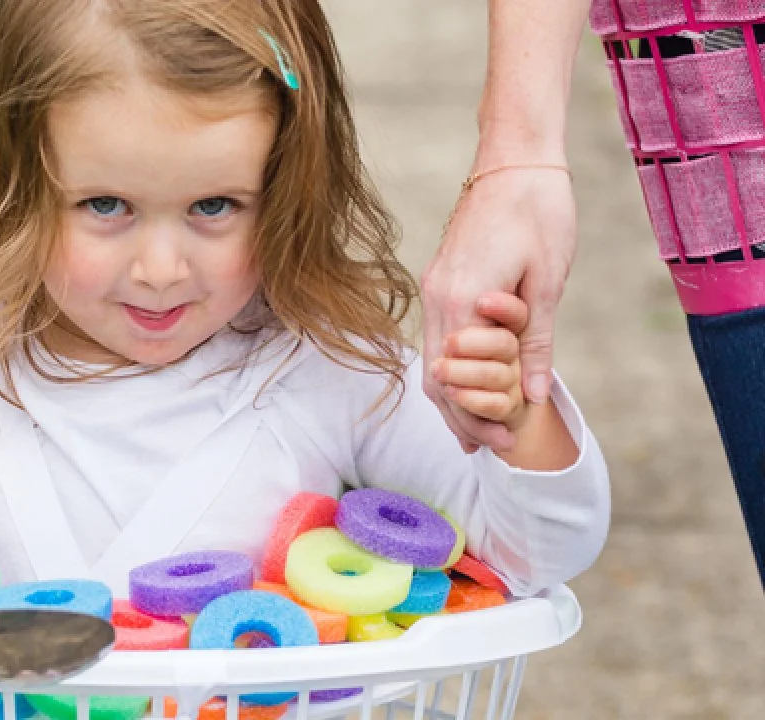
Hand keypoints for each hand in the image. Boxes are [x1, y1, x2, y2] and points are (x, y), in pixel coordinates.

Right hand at [421, 167, 574, 451]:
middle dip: (460, 416)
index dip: (474, 416)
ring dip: (453, 395)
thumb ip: (536, 341)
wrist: (515, 159)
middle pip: (436, 376)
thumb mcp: (548, 282)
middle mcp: (437, 296)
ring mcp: (434, 286)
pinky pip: (438, 335)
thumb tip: (530, 396)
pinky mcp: (440, 277)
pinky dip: (452, 366)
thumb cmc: (540, 213)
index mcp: (463, 300)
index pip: (455, 379)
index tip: (501, 440)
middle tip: (490, 446)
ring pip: (432, 358)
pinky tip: (472, 380)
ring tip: (477, 427)